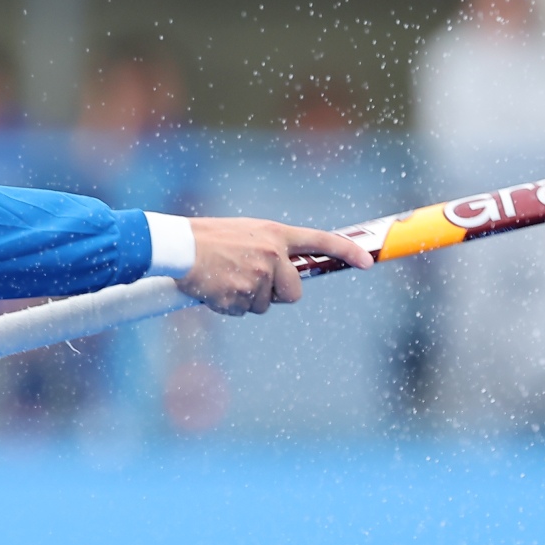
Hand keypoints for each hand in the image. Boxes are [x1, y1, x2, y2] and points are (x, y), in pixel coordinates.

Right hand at [179, 218, 372, 315]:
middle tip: (250, 282)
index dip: (347, 252)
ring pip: (264, 305)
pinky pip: (242, 311)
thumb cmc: (206, 238)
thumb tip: (283, 277)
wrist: (177, 247)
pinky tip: (214, 288)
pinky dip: (228, 306)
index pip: (321, 241)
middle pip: (293, 293)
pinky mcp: (240, 297)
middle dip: (277, 294)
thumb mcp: (245, 233)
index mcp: (275, 235)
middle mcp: (272, 255)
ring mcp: (257, 278)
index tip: (367, 262)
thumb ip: (269, 249)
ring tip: (223, 279)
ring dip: (247, 299)